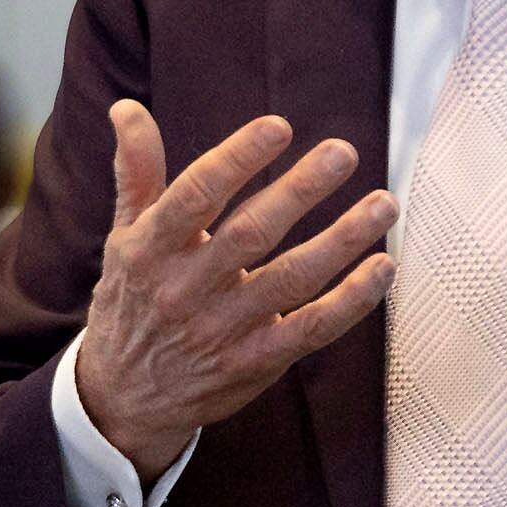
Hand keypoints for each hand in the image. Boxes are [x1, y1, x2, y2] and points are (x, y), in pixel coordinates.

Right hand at [72, 102, 397, 481]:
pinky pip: (311, 329)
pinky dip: (352, 301)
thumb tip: (127, 109)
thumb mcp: (124, 237)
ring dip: (342, 240)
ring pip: (291, 279)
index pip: (196, 195)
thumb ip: (138, 173)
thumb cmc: (132, 301)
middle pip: (251, 233)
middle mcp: (186, 288)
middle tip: (343, 152)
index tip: (279, 127)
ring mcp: (223, 329)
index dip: (238, 159)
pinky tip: (382, 268)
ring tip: (382, 204)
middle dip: (301, 190)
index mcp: (151, 248)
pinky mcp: (255, 362)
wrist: (124, 397)